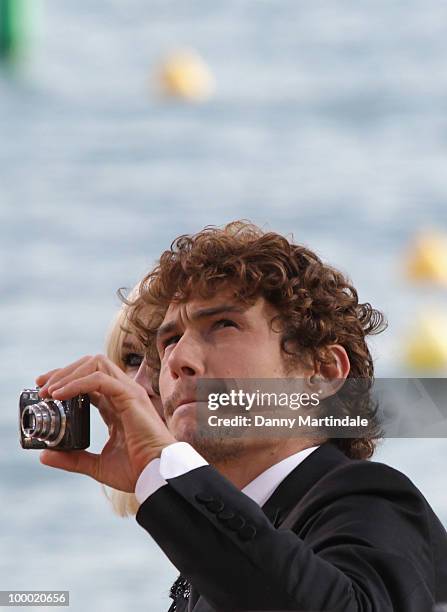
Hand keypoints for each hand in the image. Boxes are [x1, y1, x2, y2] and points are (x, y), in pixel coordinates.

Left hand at [35, 355, 175, 492]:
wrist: (158, 475)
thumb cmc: (137, 470)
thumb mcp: (97, 465)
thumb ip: (73, 458)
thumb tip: (45, 455)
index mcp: (117, 405)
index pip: (89, 379)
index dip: (66, 379)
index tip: (43, 390)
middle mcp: (123, 393)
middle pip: (91, 364)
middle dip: (64, 371)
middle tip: (41, 386)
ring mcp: (128, 392)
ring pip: (96, 363)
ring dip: (69, 373)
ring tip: (49, 391)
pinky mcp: (130, 396)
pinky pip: (99, 379)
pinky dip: (77, 383)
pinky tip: (60, 395)